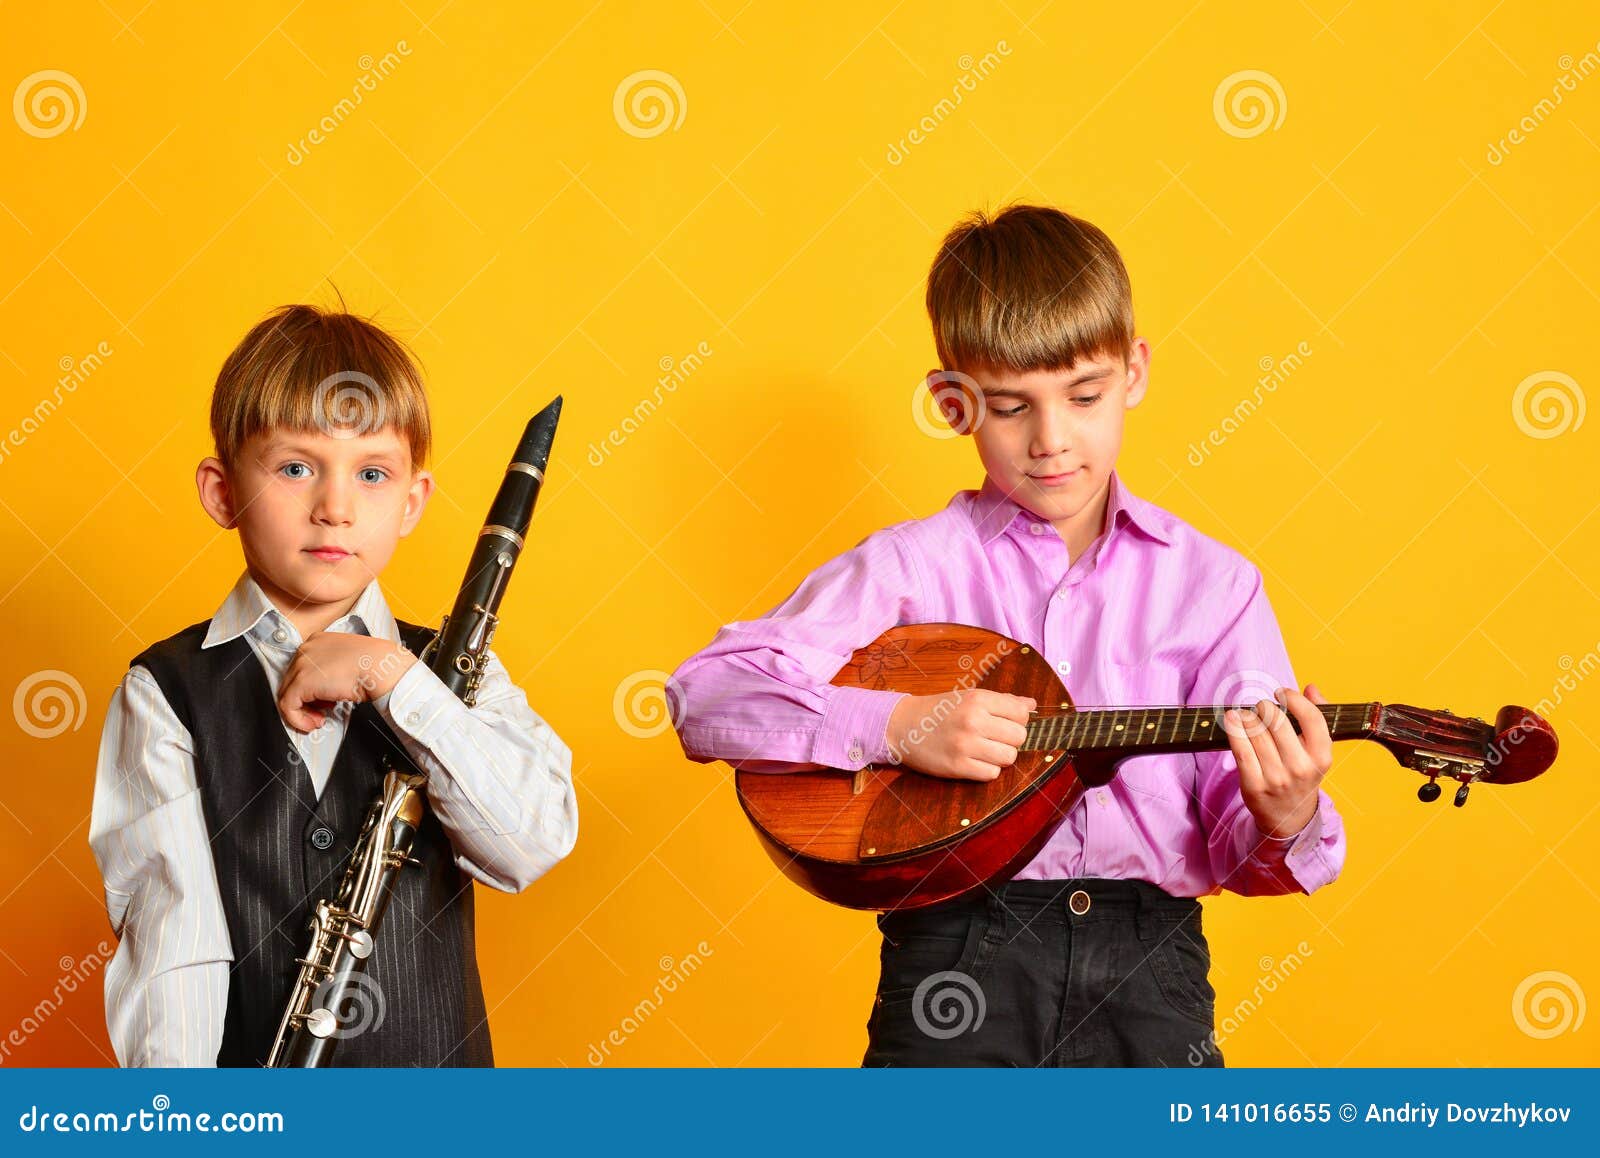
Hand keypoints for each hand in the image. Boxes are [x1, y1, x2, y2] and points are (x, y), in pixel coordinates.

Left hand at [278, 632, 418, 732]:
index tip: (322, 702)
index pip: (302, 669)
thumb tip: (325, 689)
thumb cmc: (376, 664)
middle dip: (306, 702)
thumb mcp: (349, 661)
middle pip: (292, 681)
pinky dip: (298, 719)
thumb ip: (332, 670)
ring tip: (319, 719)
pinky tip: (312, 724)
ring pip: (287, 694)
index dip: (311, 689)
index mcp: (318, 641)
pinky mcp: (302, 682)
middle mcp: (306, 649)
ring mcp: (301, 664)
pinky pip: (288, 706)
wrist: (381, 667)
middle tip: (320, 714)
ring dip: (302, 712)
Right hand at [886, 688, 1035, 780]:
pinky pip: (991, 774)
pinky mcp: (957, 766)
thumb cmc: (938, 710)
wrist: (901, 725)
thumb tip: (1032, 705)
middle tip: (994, 739)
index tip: (1005, 723)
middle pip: (1018, 737)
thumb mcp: (967, 697)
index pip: (1021, 713)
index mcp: (977, 699)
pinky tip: (974, 761)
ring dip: (1000, 757)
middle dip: (1010, 740)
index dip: (1018, 720)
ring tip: (985, 751)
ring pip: (1008, 757)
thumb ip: (1001, 701)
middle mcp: (973, 720)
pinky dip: (987, 770)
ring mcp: (965, 745)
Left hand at [1225, 683, 1332, 838]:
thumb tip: (1310, 688)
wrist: (1289, 818)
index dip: (1294, 699)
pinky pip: (1241, 749)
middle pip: (1277, 721)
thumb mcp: (1318, 751)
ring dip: (1247, 717)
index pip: (1312, 718)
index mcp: (1322, 757)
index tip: (1282, 693)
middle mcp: (1301, 768)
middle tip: (1261, 708)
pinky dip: (1234, 729)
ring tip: (1246, 716)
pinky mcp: (1254, 786)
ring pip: (1256, 732)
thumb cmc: (1302, 775)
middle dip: (1265, 707)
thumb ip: (1318, 717)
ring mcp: (1277, 779)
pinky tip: (1232, 719)